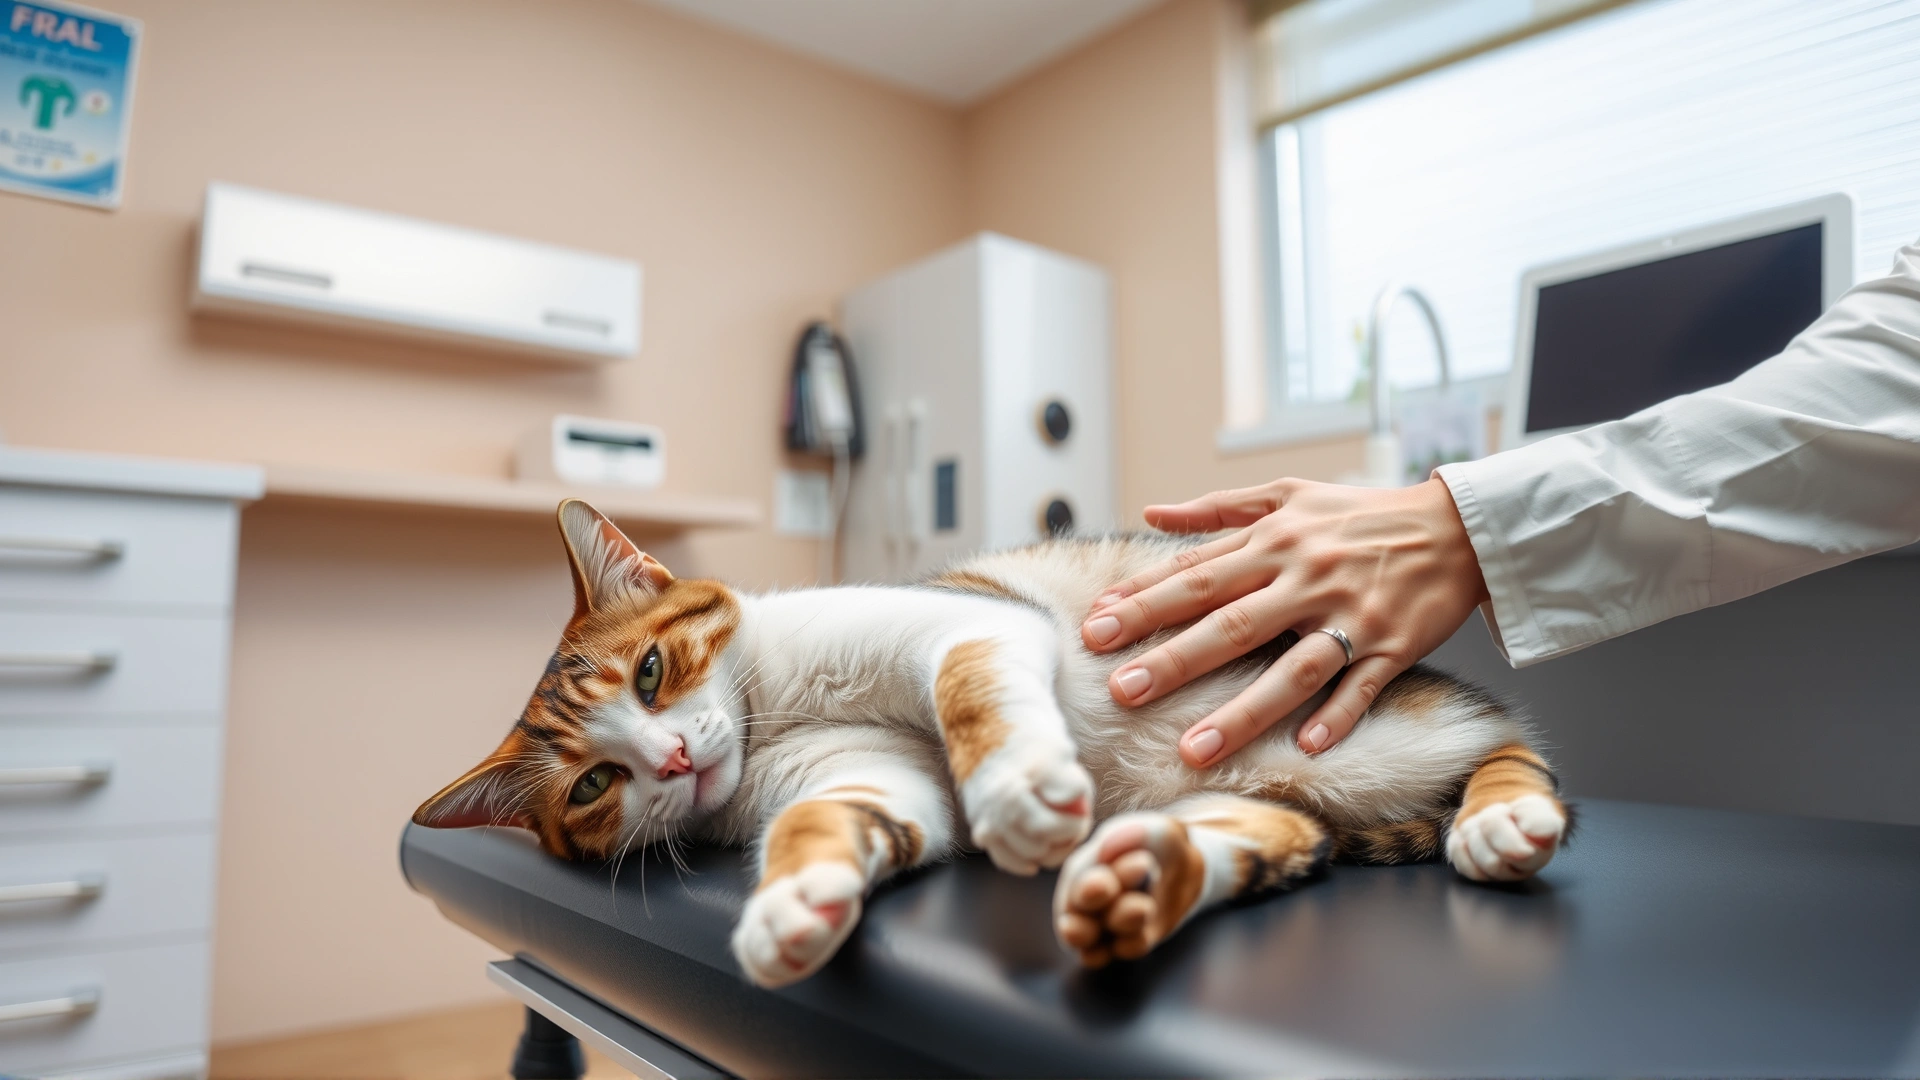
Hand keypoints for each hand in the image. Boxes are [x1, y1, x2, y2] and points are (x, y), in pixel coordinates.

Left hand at [1080, 477, 1487, 765]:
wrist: (1456, 526)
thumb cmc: (1360, 514)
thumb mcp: (1288, 495)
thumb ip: (1218, 510)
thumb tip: (1153, 514)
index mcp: (1274, 542)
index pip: (1195, 574)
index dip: (1143, 601)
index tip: (1094, 627)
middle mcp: (1305, 577)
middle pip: (1230, 622)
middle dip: (1171, 658)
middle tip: (1120, 689)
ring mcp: (1350, 615)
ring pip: (1292, 668)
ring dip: (1243, 711)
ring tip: (1194, 749)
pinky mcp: (1393, 645)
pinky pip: (1363, 685)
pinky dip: (1339, 714)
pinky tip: (1308, 746)